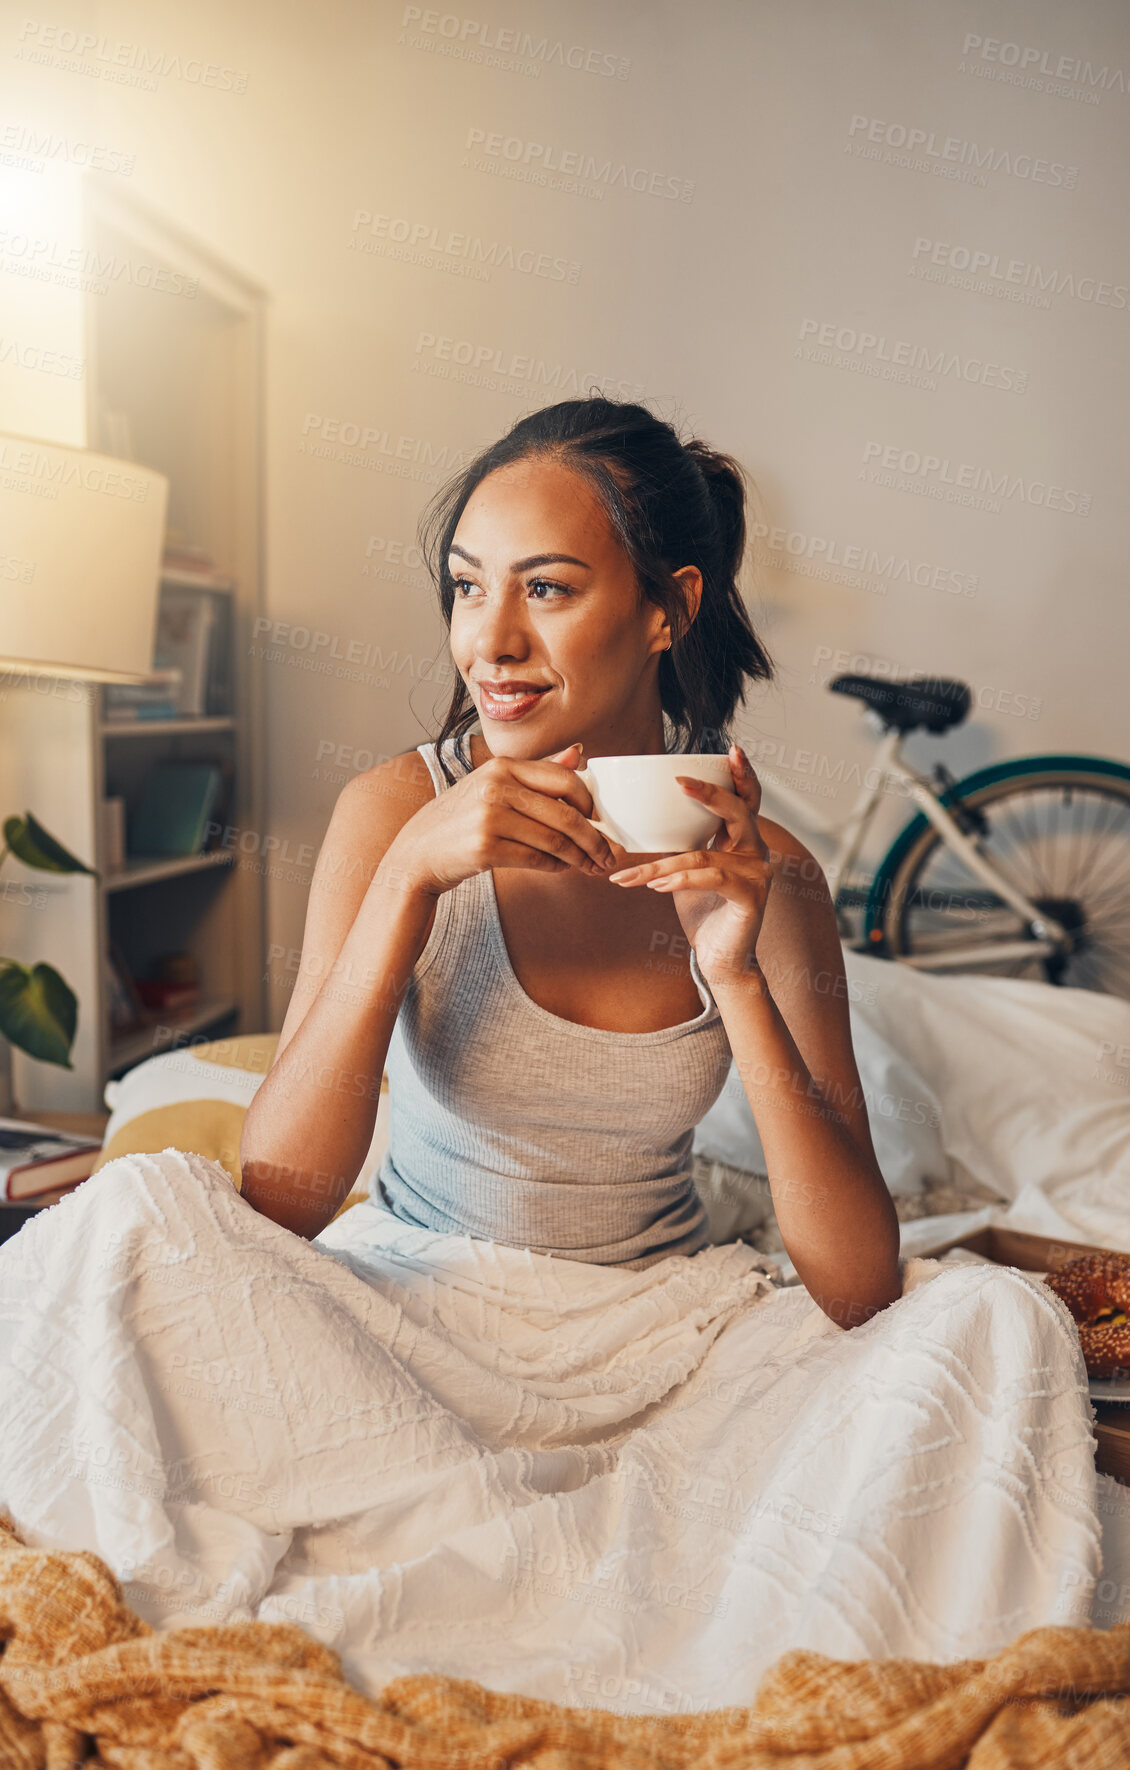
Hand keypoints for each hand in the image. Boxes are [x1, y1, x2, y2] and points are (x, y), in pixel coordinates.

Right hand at [384, 742, 621, 898]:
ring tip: (590, 866)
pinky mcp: (484, 848)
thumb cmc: (462, 819)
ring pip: (554, 840)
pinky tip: (562, 868)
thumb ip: (538, 773)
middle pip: (565, 814)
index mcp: (503, 766)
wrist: (418, 851)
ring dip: (579, 857)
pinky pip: (536, 859)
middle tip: (608, 854)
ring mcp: (489, 817)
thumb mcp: (493, 784)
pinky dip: (555, 867)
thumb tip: (579, 754)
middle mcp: (496, 786)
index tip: (601, 821)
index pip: (565, 780)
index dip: (591, 803)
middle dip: (594, 838)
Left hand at [607, 744, 771, 984]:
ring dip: (660, 864)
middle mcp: (755, 851)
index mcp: (741, 838)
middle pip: (738, 811)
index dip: (741, 773)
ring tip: (629, 874)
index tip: (730, 750)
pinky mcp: (750, 897)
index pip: (746, 798)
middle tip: (679, 782)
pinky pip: (712, 878)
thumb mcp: (687, 869)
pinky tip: (657, 886)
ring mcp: (757, 874)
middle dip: (709, 793)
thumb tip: (632, 820)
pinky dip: (680, 879)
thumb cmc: (701, 910)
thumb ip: (678, 843)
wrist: (721, 958)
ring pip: (704, 854)